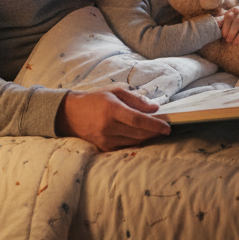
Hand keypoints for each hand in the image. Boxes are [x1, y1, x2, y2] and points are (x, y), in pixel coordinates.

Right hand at [55, 87, 169, 152]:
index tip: (168, 127)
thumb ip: (136, 100)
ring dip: (147, 137)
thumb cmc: (95, 100)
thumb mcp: (114, 92)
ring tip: (155, 131)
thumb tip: (155, 108)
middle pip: (138, 133)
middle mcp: (108, 126)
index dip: (155, 125)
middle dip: (155, 132)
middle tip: (165, 128)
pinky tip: (142, 135)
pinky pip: (126, 146)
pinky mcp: (104, 147)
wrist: (70, 114)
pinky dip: (136, 141)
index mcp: (111, 109)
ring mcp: (105, 139)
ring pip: (134, 141)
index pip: (138, 120)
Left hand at [218, 4, 238, 43]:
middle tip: (228, 41)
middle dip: (232, 32)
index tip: (223, 36)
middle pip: (237, 22)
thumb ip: (222, 20)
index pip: (229, 18)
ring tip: (236, 42)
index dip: (225, 27)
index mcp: (234, 11)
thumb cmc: (236, 16)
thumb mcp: (229, 16)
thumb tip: (214, 24)